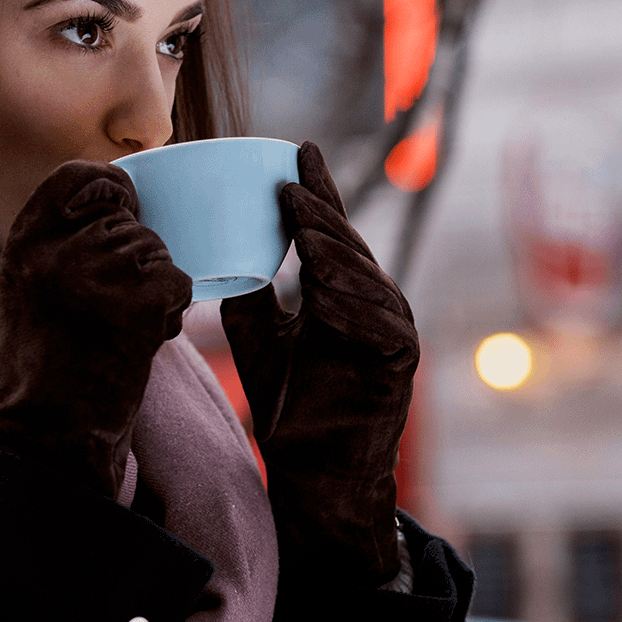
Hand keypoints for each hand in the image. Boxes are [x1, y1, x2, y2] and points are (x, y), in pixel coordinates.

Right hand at [0, 160, 191, 498]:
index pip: (79, 176)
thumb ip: (60, 246)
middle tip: (108, 311)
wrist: (49, 438)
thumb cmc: (44, 370)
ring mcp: (100, 271)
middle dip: (135, 261)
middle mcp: (59, 248)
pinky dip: (170, 314)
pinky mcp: (139, 300)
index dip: (110, 188)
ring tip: (117, 333)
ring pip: (158, 253)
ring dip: (153, 292)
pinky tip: (137, 344)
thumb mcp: (28, 290)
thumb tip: (119, 208)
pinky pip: (178, 283)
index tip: (121, 208)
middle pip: (130, 222)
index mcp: (25, 242)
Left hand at [220, 142, 418, 586]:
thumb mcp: (259, 337)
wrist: (313, 472)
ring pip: (363, 277)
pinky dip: (351, 302)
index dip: (317, 189)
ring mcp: (391, 329)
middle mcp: (372, 302)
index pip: (329, 230)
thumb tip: (222, 247)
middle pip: (346, 246)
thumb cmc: (291, 404)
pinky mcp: (399, 360)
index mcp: (342, 291)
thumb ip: (251, 294)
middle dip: (320, 212)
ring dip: (332, 249)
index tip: (298, 150)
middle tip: (291, 185)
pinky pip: (380, 322)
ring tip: (303, 223)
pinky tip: (324, 288)